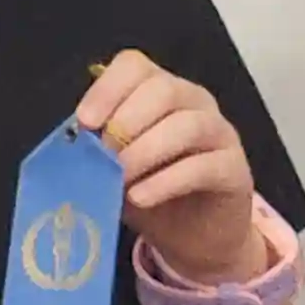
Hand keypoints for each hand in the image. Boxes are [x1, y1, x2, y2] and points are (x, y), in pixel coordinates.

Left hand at [75, 51, 266, 282]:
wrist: (195, 238)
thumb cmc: (150, 193)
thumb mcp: (113, 169)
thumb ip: (96, 149)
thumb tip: (70, 143)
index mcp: (159, 91)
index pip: (134, 66)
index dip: (107, 89)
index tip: (84, 122)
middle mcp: (194, 102)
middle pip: (163, 89)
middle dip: (125, 122)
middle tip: (102, 156)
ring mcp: (219, 133)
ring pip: (187, 125)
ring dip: (145, 151)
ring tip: (119, 179)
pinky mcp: (234, 170)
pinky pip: (203, 166)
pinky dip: (166, 181)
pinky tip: (140, 197)